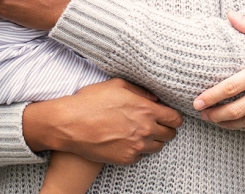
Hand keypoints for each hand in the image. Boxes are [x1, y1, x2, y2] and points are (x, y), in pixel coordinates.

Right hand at [24, 78, 182, 164]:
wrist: (70, 124)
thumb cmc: (91, 101)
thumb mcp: (117, 85)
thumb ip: (140, 91)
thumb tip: (154, 98)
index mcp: (146, 110)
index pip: (175, 119)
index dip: (174, 117)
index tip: (169, 116)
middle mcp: (145, 130)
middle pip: (170, 135)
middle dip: (166, 129)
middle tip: (156, 125)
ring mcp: (136, 147)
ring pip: (157, 147)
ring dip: (153, 140)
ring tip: (140, 133)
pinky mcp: (125, 159)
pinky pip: (141, 156)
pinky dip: (137, 150)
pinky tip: (127, 141)